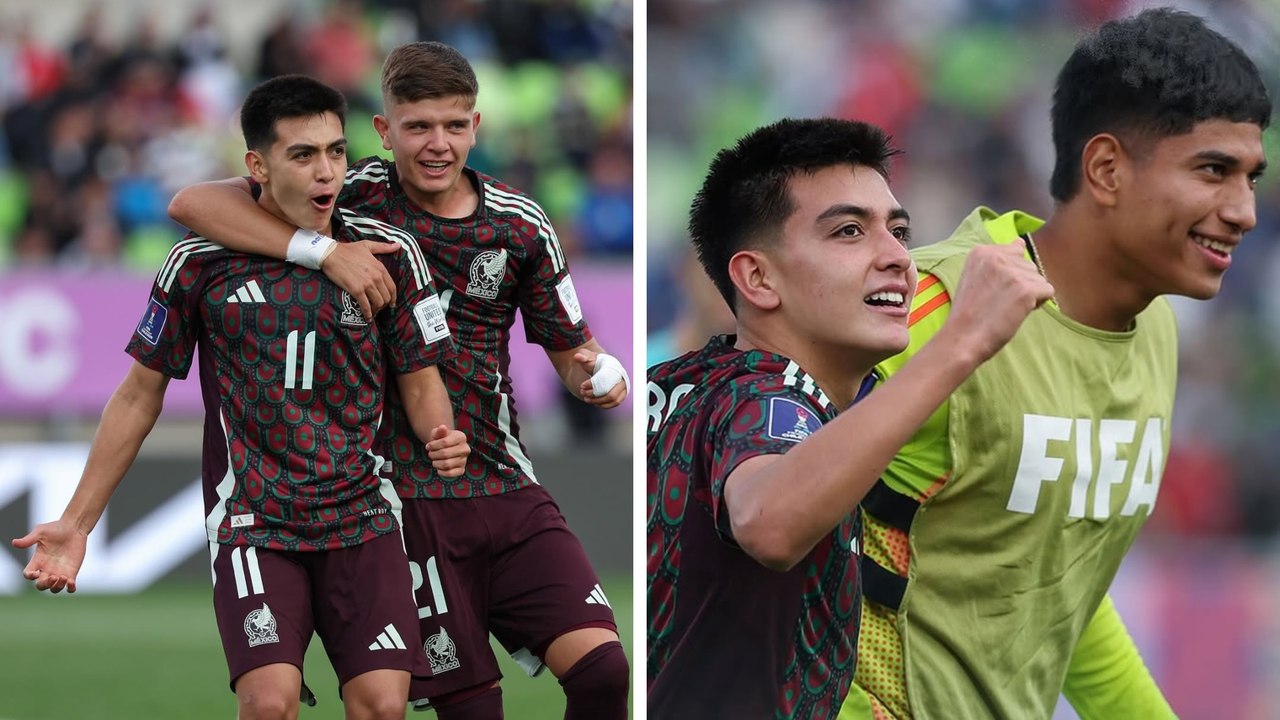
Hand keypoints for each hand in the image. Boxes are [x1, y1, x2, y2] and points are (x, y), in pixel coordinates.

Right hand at [12, 519, 87, 593]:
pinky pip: (70, 587)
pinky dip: (70, 589)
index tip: (36, 573)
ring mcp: (59, 572)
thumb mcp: (40, 532)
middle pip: (40, 585)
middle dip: (44, 584)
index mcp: (37, 561)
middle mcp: (47, 569)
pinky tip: (71, 583)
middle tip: (53, 577)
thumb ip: (28, 539)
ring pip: (54, 588)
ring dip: (57, 587)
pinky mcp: (72, 572)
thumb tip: (14, 543)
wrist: (74, 527)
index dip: (29, 576)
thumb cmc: (56, 528)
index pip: (28, 574)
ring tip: (63, 577)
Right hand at [321, 241, 399, 319]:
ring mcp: (367, 284)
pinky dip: (367, 314)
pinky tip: (366, 317)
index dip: (393, 298)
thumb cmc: (348, 250)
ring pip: (378, 303)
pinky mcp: (356, 290)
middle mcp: (376, 277)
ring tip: (372, 313)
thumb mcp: (368, 246)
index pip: (392, 287)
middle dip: (384, 305)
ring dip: (376, 310)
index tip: (391, 303)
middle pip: (386, 297)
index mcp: (380, 268)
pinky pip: (366, 306)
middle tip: (379, 309)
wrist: (330, 254)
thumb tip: (398, 245)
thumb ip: (384, 247)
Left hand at [426, 425, 468, 477]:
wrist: (446, 448)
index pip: (445, 442)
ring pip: (446, 464)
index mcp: (461, 437)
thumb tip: (442, 427)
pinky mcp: (461, 470)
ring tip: (434, 460)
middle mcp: (466, 449)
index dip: (433, 445)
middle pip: (445, 454)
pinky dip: (441, 472)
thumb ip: (439, 431)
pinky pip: (450, 474)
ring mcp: (464, 460)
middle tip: (430, 454)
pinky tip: (439, 468)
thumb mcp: (438, 433)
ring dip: (436, 463)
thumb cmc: (440, 439)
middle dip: (433, 454)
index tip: (427, 446)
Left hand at [575, 349, 628, 407]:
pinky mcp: (622, 395)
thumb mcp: (589, 357)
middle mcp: (622, 378)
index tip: (582, 386)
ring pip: (612, 399)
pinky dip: (603, 404)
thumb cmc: (596, 362)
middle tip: (583, 393)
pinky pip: (614, 403)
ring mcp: (624, 387)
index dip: (592, 384)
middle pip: (610, 392)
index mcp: (615, 367)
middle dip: (595, 395)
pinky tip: (593, 402)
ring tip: (586, 398)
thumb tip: (577, 356)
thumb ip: (583, 355)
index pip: (605, 379)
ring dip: (598, 401)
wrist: (604, 367)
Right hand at [946, 243, 1054, 363]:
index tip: (992, 289)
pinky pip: (1047, 291)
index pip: (1014, 251)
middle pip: (1028, 265)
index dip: (1009, 274)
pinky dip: (1037, 304)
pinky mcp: (1026, 289)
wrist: (962, 339)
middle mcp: (997, 256)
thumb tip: (1020, 242)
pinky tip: (1016, 312)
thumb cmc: (969, 313)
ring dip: (1029, 294)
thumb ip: (998, 260)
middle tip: (997, 301)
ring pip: (1039, 278)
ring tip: (1005, 307)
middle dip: (1020, 283)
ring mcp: (1012, 272)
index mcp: (981, 251)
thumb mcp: (975, 276)